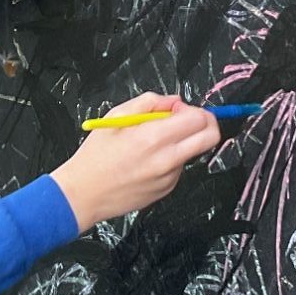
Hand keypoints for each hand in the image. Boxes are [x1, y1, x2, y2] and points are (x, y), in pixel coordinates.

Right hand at [50, 94, 219, 230]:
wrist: (84, 194)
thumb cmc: (95, 156)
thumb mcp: (115, 117)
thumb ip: (149, 102)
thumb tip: (174, 100)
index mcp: (153, 137)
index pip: (198, 119)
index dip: (194, 109)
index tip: (179, 109)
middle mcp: (167, 159)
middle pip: (210, 137)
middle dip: (206, 123)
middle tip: (187, 120)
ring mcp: (170, 177)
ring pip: (193, 152)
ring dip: (183, 142)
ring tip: (152, 144)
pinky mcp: (167, 189)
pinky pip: (179, 167)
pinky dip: (170, 159)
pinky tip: (146, 161)